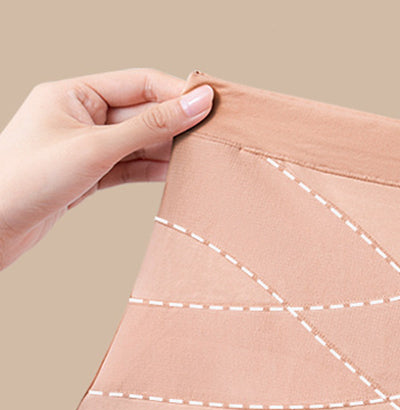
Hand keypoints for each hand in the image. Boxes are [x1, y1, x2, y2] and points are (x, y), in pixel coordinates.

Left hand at [0, 67, 212, 271]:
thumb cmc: (29, 180)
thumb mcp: (97, 148)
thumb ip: (149, 127)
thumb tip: (194, 104)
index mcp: (73, 94)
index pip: (138, 83)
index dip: (176, 93)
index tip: (211, 105)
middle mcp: (79, 116)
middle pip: (142, 113)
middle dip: (176, 124)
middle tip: (213, 135)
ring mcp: (85, 148)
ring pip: (139, 143)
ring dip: (168, 150)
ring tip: (201, 158)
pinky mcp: (89, 176)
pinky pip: (130, 167)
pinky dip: (153, 171)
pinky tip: (177, 174)